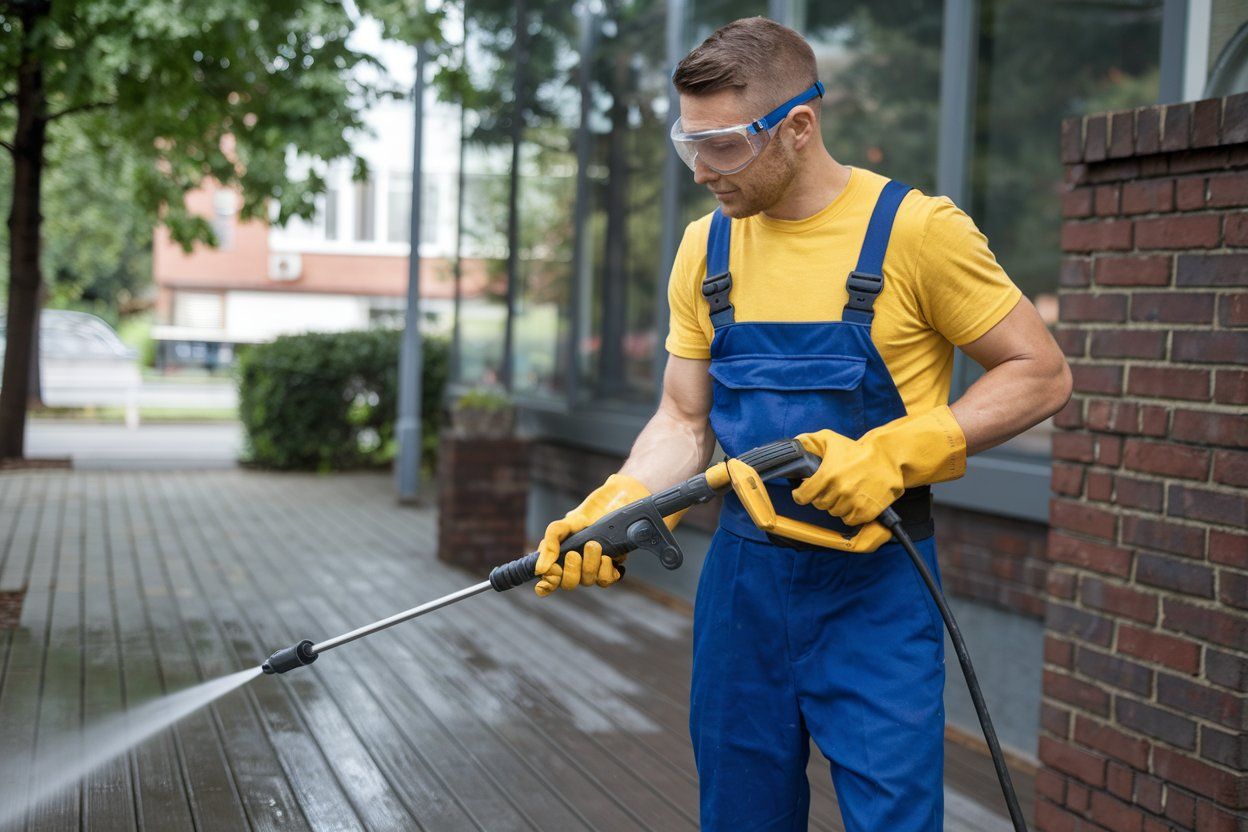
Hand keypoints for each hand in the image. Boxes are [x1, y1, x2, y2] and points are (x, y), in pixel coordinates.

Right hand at [534, 473, 649, 596]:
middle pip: (568, 584)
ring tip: (594, 545)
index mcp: (558, 559)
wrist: (615, 503)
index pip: (547, 584)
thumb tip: (540, 569)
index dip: (546, 585)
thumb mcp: (564, 525)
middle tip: (574, 554)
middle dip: (571, 571)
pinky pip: (606, 580)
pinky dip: (606, 570)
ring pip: (587, 581)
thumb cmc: (586, 514)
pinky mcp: (611, 567)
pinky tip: (607, 556)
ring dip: (590, 565)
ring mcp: (594, 569)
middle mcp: (575, 567)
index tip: (552, 573)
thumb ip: (549, 543)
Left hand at [792, 406, 965, 526]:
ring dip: (837, 504)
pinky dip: (850, 513)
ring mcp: (853, 502)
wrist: (888, 457)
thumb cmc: (856, 449)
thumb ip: (808, 442)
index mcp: (828, 474)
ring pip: (834, 512)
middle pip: (819, 504)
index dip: (801, 494)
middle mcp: (840, 490)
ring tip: (845, 491)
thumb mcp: (830, 439)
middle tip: (831, 487)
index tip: (803, 493)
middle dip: (822, 496)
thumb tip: (793, 447)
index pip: (803, 496)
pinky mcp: (866, 511)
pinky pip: (849, 520)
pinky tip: (854, 501)